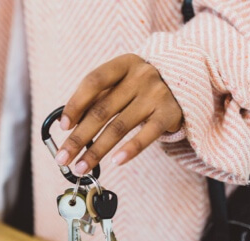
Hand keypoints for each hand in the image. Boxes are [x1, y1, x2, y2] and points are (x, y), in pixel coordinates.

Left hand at [54, 53, 182, 174]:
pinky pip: (147, 135)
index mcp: (124, 64)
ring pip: (119, 127)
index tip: (63, 126)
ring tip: (82, 167)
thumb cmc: (142, 86)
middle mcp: (140, 77)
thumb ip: (99, 97)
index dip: (75, 104)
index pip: (93, 82)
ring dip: (97, 151)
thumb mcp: (122, 82)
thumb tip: (69, 125)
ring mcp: (156, 95)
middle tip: (63, 157)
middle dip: (79, 137)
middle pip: (102, 110)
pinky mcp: (169, 114)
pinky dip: (130, 149)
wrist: (186, 81)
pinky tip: (115, 162)